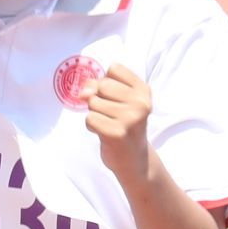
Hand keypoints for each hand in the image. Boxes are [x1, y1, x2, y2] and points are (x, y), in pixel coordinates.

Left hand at [84, 61, 153, 179]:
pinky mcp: (116, 133)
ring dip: (95, 113)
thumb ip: (98, 86)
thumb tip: (84, 92)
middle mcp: (140, 103)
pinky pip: (90, 118)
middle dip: (98, 98)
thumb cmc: (123, 124)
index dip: (107, 82)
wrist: (134, 159)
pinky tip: (104, 133)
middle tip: (110, 114)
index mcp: (143, 91)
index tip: (116, 98)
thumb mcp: (117, 100)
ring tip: (108, 124)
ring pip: (93, 102)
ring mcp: (130, 119)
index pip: (114, 69)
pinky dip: (92, 126)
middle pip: (102, 85)